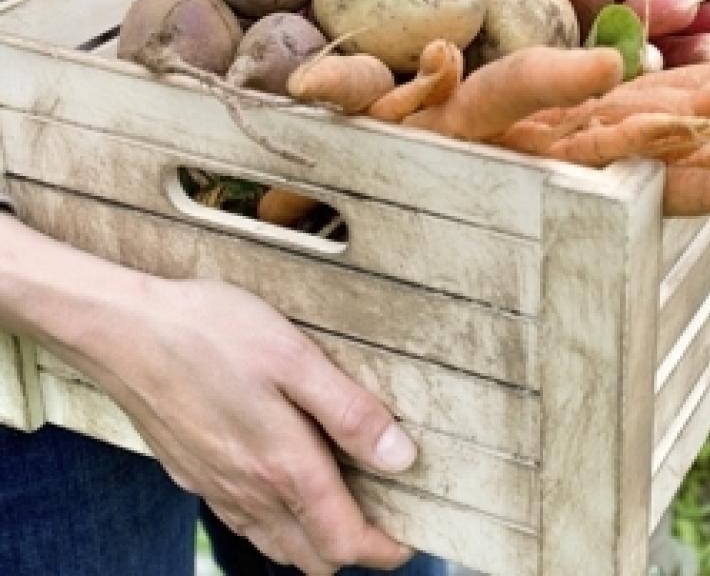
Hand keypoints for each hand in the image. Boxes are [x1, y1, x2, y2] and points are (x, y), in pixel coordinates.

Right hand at [77, 275, 417, 573]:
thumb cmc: (213, 333)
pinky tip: (284, 479)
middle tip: (383, 511)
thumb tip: (402, 458)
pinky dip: (276, 521)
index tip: (410, 536)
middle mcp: (249, 492)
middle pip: (313, 556)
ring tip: (343, 498)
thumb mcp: (295, 358)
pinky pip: (244, 521)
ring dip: (315, 538)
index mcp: (282, 467)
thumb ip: (349, 412)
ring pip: (277, 545)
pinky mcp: (192, 474)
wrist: (124, 332)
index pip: (344, 541)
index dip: (384, 548)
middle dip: (353, 547)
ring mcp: (216, 488)